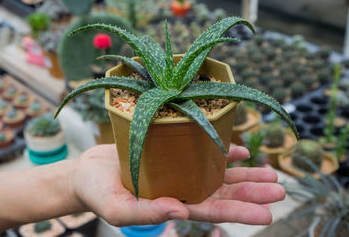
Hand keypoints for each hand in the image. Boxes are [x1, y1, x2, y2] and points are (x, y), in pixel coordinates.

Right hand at [69, 144, 284, 226]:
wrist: (86, 171)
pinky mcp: (171, 150)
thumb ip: (148, 212)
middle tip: (279, 189)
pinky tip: (238, 151)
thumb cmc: (98, 193)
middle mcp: (181, 187)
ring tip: (270, 172)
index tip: (267, 214)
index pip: (212, 211)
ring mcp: (178, 169)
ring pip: (218, 172)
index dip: (239, 212)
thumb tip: (181, 211)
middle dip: (251, 191)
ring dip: (245, 172)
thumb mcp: (118, 208)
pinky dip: (220, 150)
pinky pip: (201, 150)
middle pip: (223, 191)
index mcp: (172, 204)